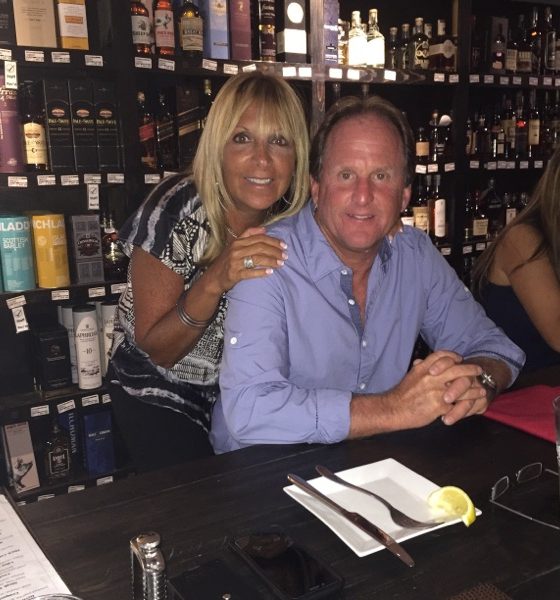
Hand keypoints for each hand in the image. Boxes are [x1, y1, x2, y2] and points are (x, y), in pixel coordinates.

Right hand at [204, 227, 287, 294]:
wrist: (213, 277)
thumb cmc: (227, 261)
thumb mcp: (235, 245)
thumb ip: (248, 235)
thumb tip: (264, 229)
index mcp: (238, 242)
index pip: (259, 238)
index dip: (273, 241)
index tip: (284, 245)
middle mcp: (236, 250)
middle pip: (260, 247)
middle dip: (275, 251)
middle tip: (285, 255)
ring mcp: (235, 262)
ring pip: (257, 258)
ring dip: (271, 261)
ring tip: (281, 264)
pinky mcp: (234, 274)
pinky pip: (250, 272)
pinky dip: (261, 272)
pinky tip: (270, 273)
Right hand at [349, 350, 482, 437]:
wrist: (394, 410)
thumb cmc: (402, 395)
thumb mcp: (410, 376)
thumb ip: (418, 368)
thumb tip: (421, 362)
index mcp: (422, 368)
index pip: (441, 356)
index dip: (453, 356)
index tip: (460, 358)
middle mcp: (430, 377)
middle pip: (456, 369)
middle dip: (470, 369)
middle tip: (479, 370)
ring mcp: (436, 391)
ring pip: (461, 387)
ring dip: (474, 388)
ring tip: (481, 390)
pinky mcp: (439, 406)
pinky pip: (458, 404)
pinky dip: (468, 403)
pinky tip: (473, 404)